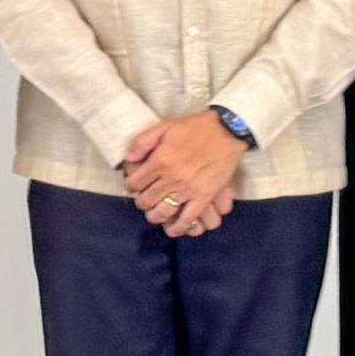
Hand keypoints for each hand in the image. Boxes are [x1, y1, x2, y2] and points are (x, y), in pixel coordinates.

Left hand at [121, 111, 244, 236]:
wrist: (227, 130)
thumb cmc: (196, 127)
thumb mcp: (165, 126)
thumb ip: (143, 142)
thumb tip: (128, 158)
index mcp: (159, 160)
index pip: (135, 183)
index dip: (131, 185)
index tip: (134, 185)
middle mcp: (171, 178)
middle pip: (147, 199)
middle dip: (141, 202)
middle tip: (144, 199)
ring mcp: (188, 189)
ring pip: (164, 211)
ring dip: (155, 216)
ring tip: (154, 214)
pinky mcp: (205, 197)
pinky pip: (188, 218)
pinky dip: (178, 227)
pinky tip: (173, 229)